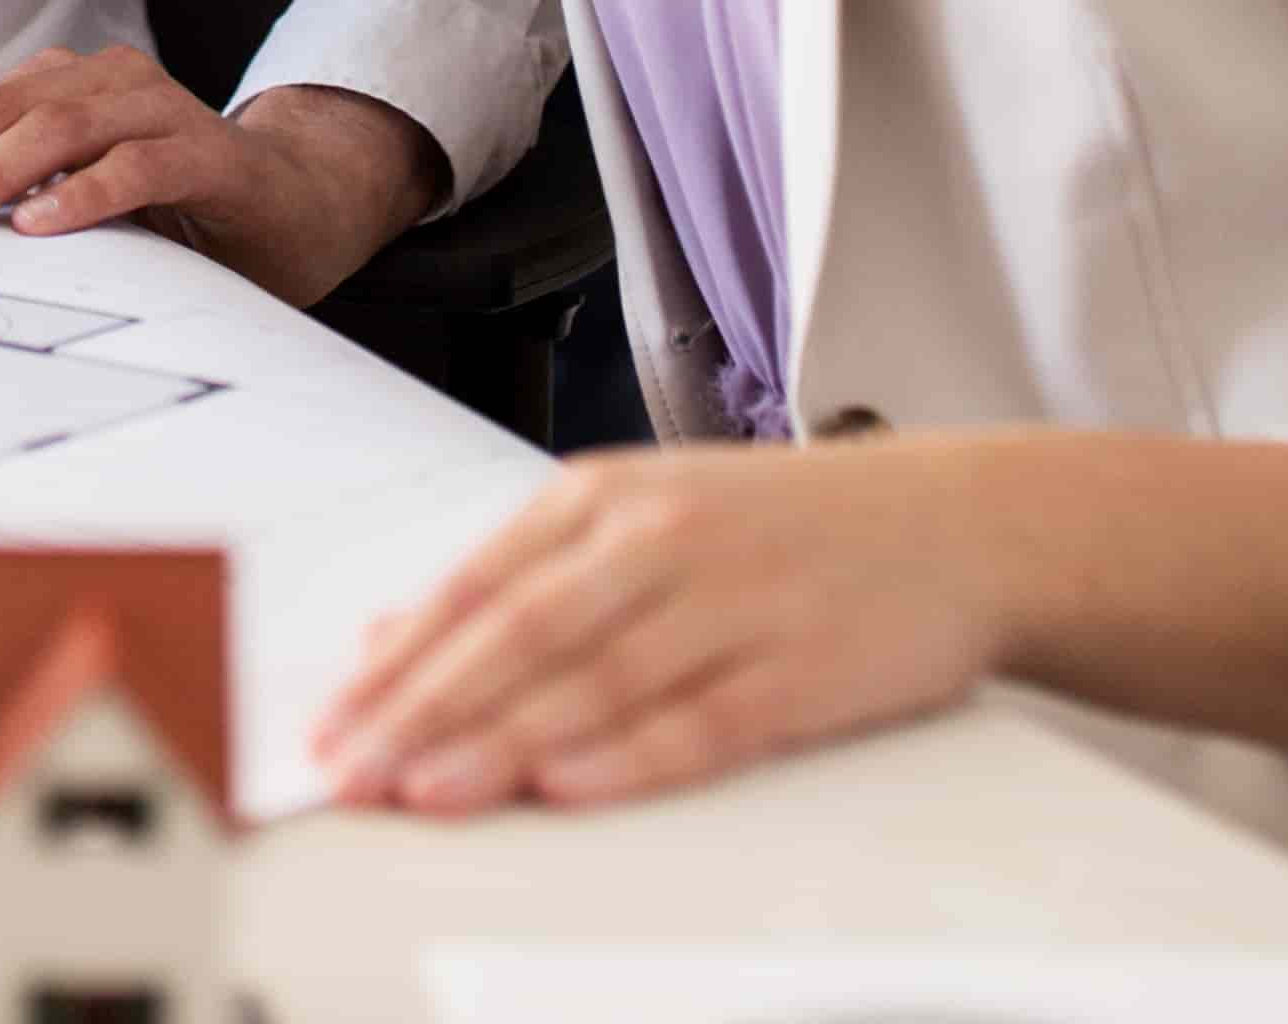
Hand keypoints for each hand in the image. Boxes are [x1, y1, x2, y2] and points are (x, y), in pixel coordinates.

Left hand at [0, 55, 443, 310]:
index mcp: (64, 90)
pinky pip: (139, 166)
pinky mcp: (210, 154)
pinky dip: (86, 194)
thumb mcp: (78, 204)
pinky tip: (42, 225)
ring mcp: (160, 111)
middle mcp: (105, 84)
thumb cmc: (177, 210)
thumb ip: (13, 203)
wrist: (300, 204)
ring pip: (58, 130)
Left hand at [313, 439, 1011, 815]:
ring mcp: (731, 601)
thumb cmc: (783, 527)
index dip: (396, 663)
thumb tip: (394, 632)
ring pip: (595, 679)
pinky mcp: (799, 668)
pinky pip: (700, 721)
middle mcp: (659, 538)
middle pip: (519, 634)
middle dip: (424, 712)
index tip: (332, 724)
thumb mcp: (640, 516)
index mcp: (604, 496)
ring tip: (430, 792)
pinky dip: (628, 758)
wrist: (954, 523)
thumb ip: (519, 575)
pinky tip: (569, 788)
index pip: (474, 586)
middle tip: (356, 772)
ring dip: (502, 743)